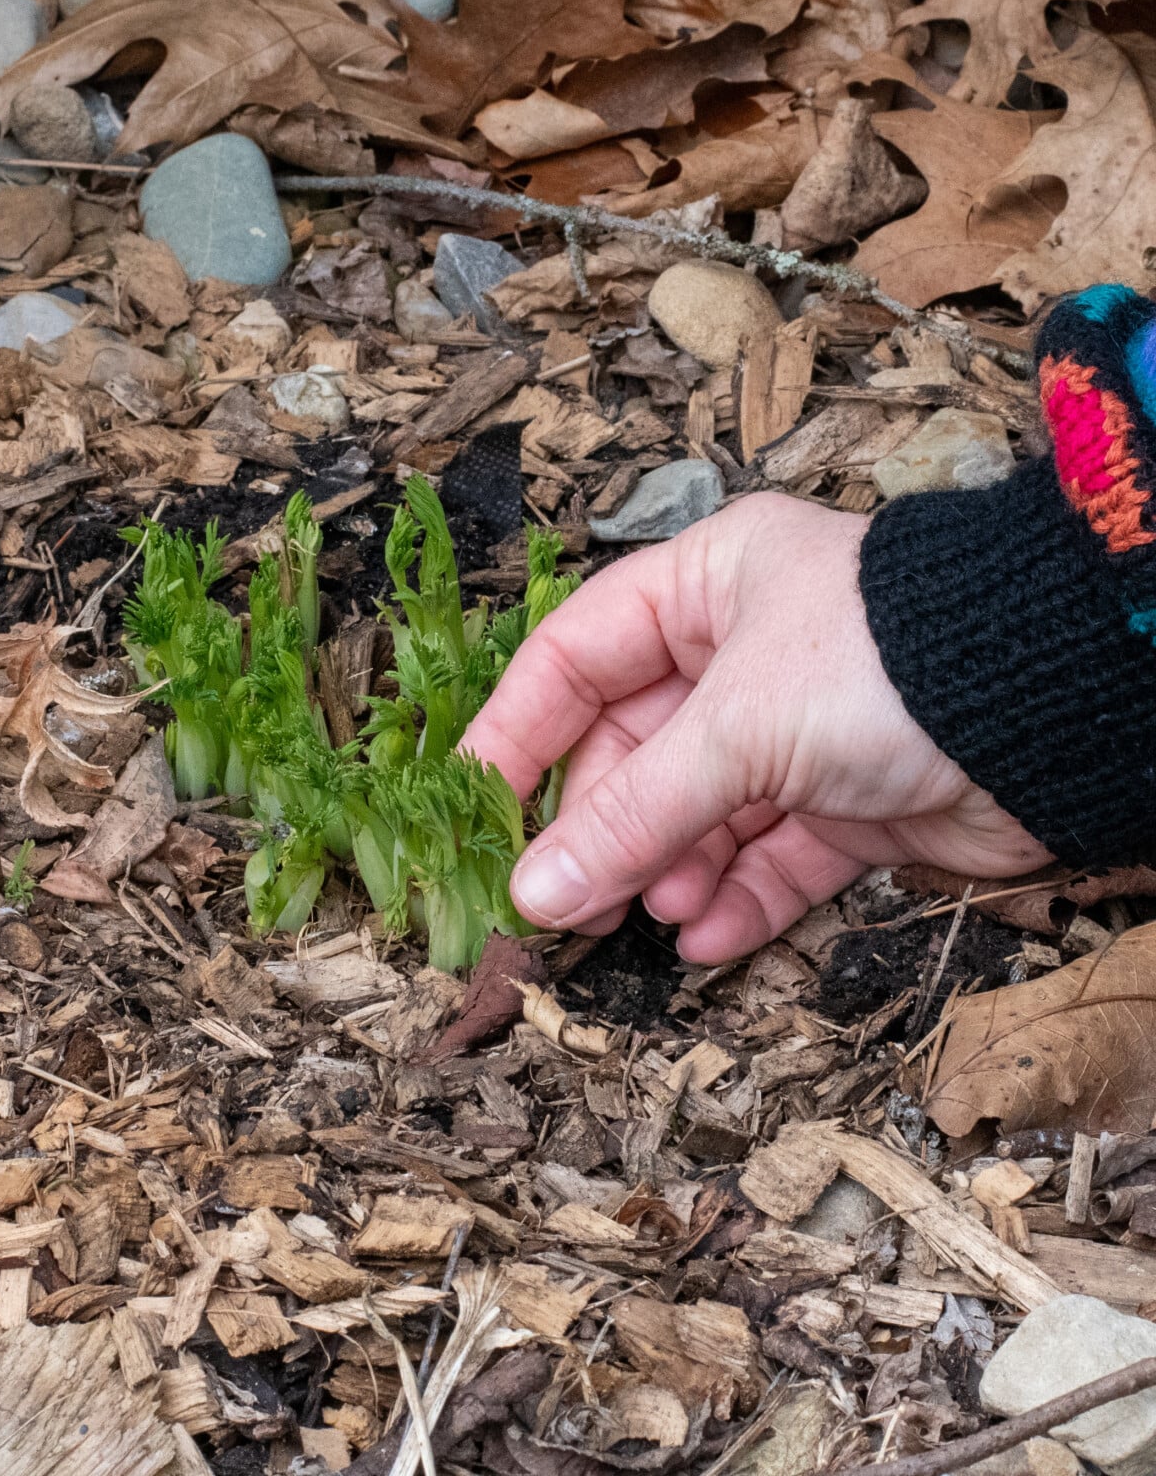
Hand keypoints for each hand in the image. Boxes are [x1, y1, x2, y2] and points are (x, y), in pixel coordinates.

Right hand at [461, 493, 1049, 961]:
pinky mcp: (851, 802)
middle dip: (604, 827)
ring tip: (650, 917)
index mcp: (707, 585)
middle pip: (636, 748)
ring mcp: (799, 730)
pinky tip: (708, 939)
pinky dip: (738, 898)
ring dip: (669, 870)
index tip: (472, 812)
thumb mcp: (737, 727)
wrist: (1052, 711)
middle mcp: (746, 651)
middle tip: (562, 903)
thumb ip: (632, 812)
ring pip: (700, 812)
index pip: (575, 656)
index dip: (518, 732)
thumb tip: (534, 893)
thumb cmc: (886, 664)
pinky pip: (770, 856)